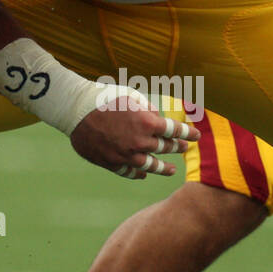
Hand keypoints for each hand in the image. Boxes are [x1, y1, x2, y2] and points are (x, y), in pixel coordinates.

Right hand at [70, 87, 199, 178]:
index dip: (188, 133)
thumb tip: (158, 119)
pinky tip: (143, 174)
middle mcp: (139, 142)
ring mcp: (126, 155)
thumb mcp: (131, 96)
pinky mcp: (112, 163)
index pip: (175, 130)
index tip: (196, 135)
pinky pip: (129, 172)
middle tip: (184, 148)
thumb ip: (148, 110)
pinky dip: (138, 174)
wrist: (76, 110)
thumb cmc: (104, 98)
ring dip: (163, 168)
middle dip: (177, 147)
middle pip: (165, 148)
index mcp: (147, 122)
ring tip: (171, 170)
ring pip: (151, 166)